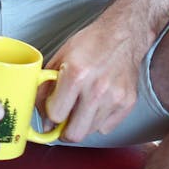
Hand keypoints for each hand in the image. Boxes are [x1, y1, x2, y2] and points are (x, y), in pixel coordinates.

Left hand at [41, 17, 148, 142]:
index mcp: (76, 75)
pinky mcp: (128, 103)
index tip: (52, 110)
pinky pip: (106, 127)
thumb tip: (41, 115)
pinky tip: (97, 103)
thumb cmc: (90, 43)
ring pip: (90, 132)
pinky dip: (98, 121)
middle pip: (74, 134)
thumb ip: (46, 87)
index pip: (55, 115)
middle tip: (63, 121)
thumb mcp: (60, 58)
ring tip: (81, 106)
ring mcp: (115, 98)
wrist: (123, 35)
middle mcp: (97, 90)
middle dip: (64, 131)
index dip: (50, 114)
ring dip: (81, 124)